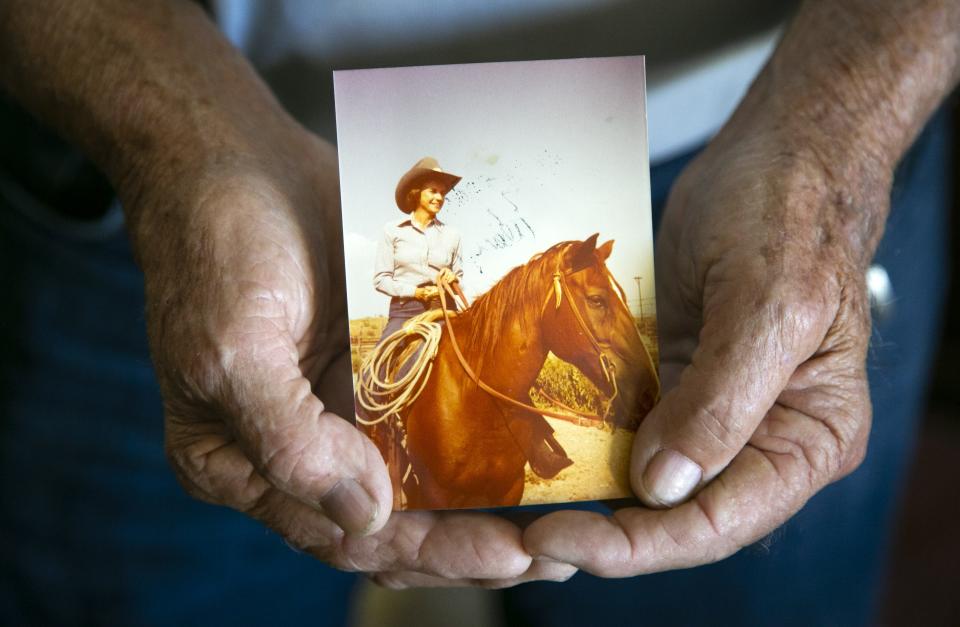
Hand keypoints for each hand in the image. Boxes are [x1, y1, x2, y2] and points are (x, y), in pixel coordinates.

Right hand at [132, 130, 572, 586]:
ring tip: (562, 508)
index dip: (429, 553)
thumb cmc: (214, 249)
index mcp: (246, 465)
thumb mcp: (232, 350)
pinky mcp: (376, 360)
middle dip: (471, 540)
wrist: (233, 158)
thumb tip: (366, 517)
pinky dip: (476, 430)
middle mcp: (299, 445)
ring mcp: (342, 403)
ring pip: (421, 472)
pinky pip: (432, 408)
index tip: (508, 555)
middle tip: (555, 548)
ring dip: (484, 496)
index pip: (345, 534)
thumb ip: (290, 443)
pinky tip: (532, 438)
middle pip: (393, 518)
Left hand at [523, 109, 887, 575]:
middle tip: (530, 538)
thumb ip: (724, 400)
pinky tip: (540, 460)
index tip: (567, 542)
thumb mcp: (769, 304)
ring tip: (521, 517)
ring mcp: (713, 412)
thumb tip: (665, 486)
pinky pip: (628, 433)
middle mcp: (762, 438)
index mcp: (809, 436)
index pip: (723, 519)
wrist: (774, 158)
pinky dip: (588, 452)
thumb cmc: (789, 215)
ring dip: (591, 503)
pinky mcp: (674, 382)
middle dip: (609, 535)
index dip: (644, 544)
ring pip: (649, 483)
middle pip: (681, 515)